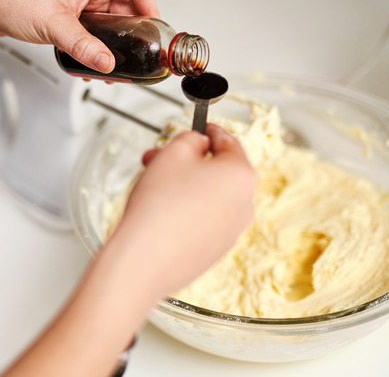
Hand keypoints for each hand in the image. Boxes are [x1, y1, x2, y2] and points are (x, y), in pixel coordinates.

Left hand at [0, 0, 157, 72]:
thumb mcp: (54, 25)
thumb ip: (83, 46)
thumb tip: (107, 63)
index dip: (151, 8)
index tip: (154, 32)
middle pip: (124, 11)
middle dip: (131, 36)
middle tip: (134, 58)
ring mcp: (73, 6)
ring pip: (105, 26)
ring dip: (110, 47)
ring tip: (111, 68)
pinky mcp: (61, 20)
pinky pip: (87, 35)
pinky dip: (91, 50)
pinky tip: (87, 66)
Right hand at [106, 124, 256, 299]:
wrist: (143, 260)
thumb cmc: (159, 205)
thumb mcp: (174, 152)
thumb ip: (191, 139)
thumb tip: (200, 145)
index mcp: (241, 175)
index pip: (229, 142)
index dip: (209, 131)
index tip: (199, 129)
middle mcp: (245, 204)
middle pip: (218, 171)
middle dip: (189, 162)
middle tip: (160, 158)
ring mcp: (232, 232)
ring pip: (211, 197)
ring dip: (186, 186)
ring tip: (153, 186)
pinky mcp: (215, 252)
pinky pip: (204, 221)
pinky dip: (187, 212)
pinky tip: (160, 213)